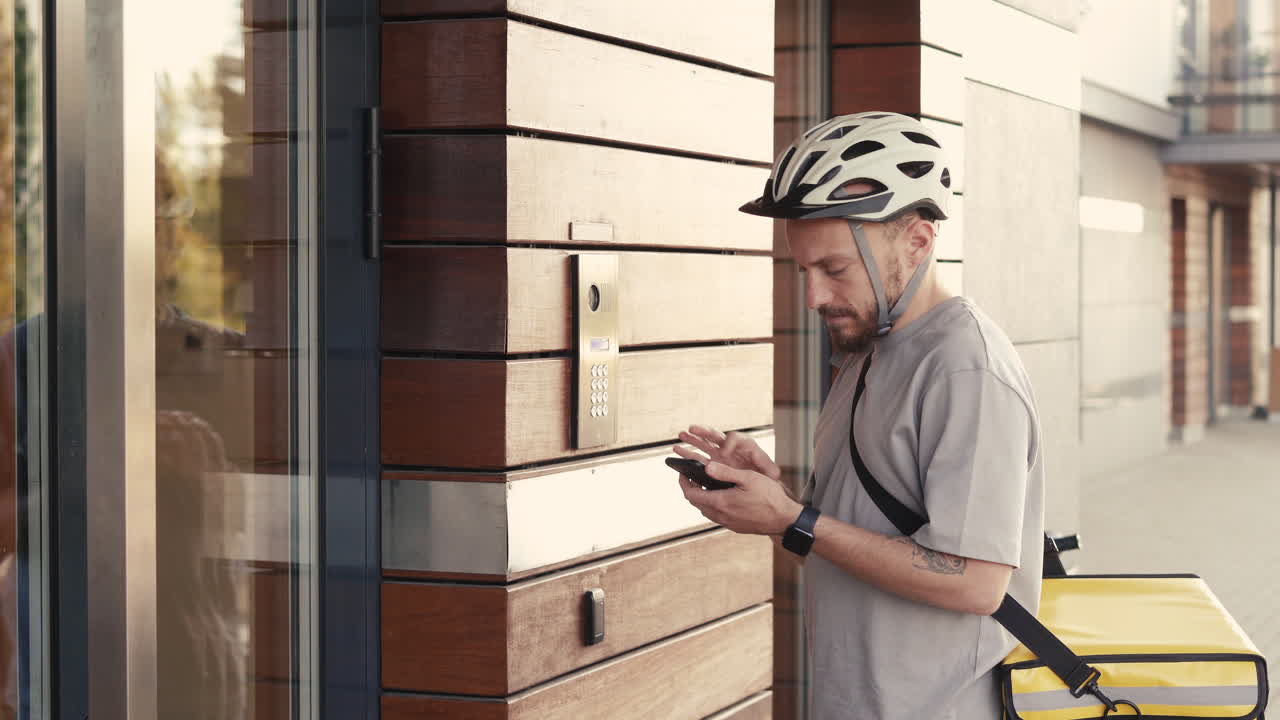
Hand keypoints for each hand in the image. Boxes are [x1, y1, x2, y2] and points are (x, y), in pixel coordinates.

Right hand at [673, 425, 780, 482]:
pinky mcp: (715, 464)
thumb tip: (755, 462)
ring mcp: (721, 455)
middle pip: (714, 436)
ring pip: (704, 444)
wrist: (763, 486)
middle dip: (702, 432)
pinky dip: (690, 453)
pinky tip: (678, 451)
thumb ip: (766, 464)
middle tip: (691, 429)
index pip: (733, 438)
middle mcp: (731, 448)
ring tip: (680, 437)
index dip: (728, 443)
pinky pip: (700, 457)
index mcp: (744, 446)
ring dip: (692, 440)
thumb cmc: (767, 478)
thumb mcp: (771, 471)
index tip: (723, 452)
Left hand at [677, 462, 802, 535]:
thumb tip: (706, 466)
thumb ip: (725, 472)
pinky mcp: (735, 527)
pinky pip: (717, 516)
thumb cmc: (769, 497)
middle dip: (691, 489)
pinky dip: (713, 505)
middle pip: (696, 503)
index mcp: (720, 502)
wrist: (784, 520)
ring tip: (706, 485)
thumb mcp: (748, 478)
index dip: (683, 483)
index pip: (691, 494)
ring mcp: (727, 523)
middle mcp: (720, 516)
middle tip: (692, 477)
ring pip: (706, 510)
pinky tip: (722, 496)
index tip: (681, 473)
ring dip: (702, 498)